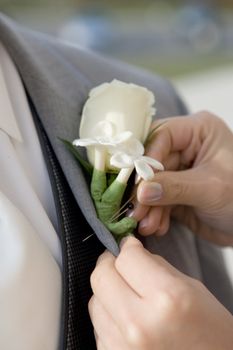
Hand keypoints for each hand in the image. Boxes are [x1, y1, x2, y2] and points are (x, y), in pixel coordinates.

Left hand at [89, 237, 232, 349]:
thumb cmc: (211, 334)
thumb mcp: (192, 289)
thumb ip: (156, 267)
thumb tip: (130, 252)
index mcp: (167, 298)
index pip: (126, 258)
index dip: (128, 246)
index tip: (129, 245)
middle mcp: (139, 324)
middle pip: (101, 276)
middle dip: (110, 262)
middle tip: (120, 261)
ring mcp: (122, 346)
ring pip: (95, 300)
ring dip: (107, 290)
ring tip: (126, 292)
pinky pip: (98, 326)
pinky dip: (109, 315)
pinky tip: (127, 317)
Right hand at [133, 111, 232, 245]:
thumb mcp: (211, 189)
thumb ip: (174, 188)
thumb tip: (141, 191)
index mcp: (198, 131)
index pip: (161, 136)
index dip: (146, 160)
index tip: (138, 185)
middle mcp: (186, 146)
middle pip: (151, 162)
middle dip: (144, 190)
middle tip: (136, 211)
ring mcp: (179, 170)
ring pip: (151, 183)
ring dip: (147, 206)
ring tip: (147, 226)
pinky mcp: (176, 191)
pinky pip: (157, 199)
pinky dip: (155, 214)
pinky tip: (158, 228)